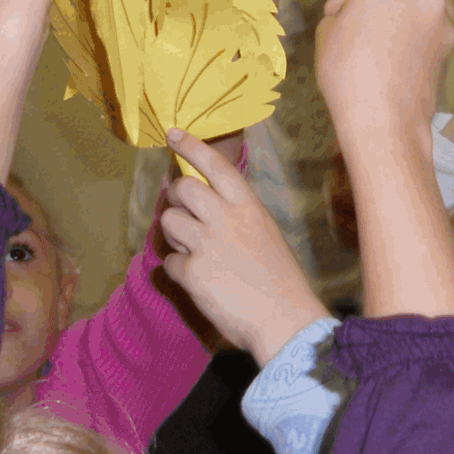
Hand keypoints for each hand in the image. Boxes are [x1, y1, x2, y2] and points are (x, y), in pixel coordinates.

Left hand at [160, 130, 328, 364]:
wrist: (285, 320)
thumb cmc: (280, 280)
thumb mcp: (267, 233)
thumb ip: (239, 215)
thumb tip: (210, 206)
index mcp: (249, 207)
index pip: (215, 165)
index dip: (191, 146)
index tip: (172, 133)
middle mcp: (226, 219)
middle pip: (183, 188)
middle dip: (174, 197)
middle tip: (180, 210)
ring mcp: (208, 244)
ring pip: (168, 221)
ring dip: (172, 234)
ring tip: (189, 249)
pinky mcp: (193, 272)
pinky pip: (169, 261)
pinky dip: (177, 270)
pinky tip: (196, 280)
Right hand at [317, 0, 453, 149]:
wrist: (385, 121)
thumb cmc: (347, 73)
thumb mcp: (328, 32)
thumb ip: (343, 7)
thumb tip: (350, 5)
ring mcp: (443, 18)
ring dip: (416, 0)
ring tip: (391, 29)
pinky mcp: (451, 44)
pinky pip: (437, 22)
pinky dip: (423, 27)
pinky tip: (403, 53)